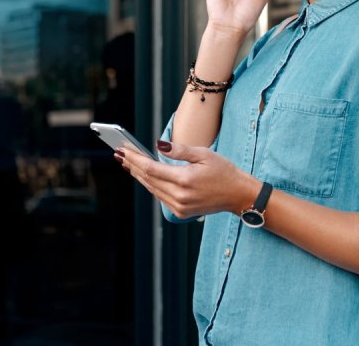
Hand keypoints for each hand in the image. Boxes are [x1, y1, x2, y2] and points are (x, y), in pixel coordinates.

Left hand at [116, 140, 253, 218]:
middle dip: (132, 166)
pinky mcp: (181, 213)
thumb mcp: (204, 154)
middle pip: (148, 179)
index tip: (122, 150)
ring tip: (128, 163)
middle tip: (119, 154)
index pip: (151, 169)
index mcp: (185, 180)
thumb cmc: (224, 171)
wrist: (238, 195)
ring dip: (139, 176)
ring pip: (152, 189)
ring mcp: (180, 207)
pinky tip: (144, 176)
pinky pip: (160, 197)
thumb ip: (179, 150)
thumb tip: (157, 145)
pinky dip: (151, 185)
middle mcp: (180, 196)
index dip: (134, 159)